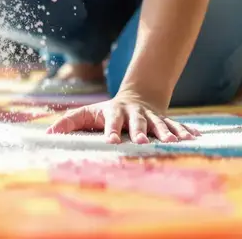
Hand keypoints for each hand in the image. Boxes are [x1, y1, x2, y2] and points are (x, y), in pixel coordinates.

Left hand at [45, 91, 200, 143]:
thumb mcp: (86, 114)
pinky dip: (185, 132)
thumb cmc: (106, 112)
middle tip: (141, 142)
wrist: (137, 98)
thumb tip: (47, 133)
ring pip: (159, 124)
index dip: (111, 130)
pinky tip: (195, 138)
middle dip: (140, 131)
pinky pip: (176, 126)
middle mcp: (135, 114)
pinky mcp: (165, 121)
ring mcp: (152, 117)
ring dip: (166, 132)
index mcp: (115, 113)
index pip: (111, 121)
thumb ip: (68, 122)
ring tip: (174, 142)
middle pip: (138, 122)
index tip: (111, 141)